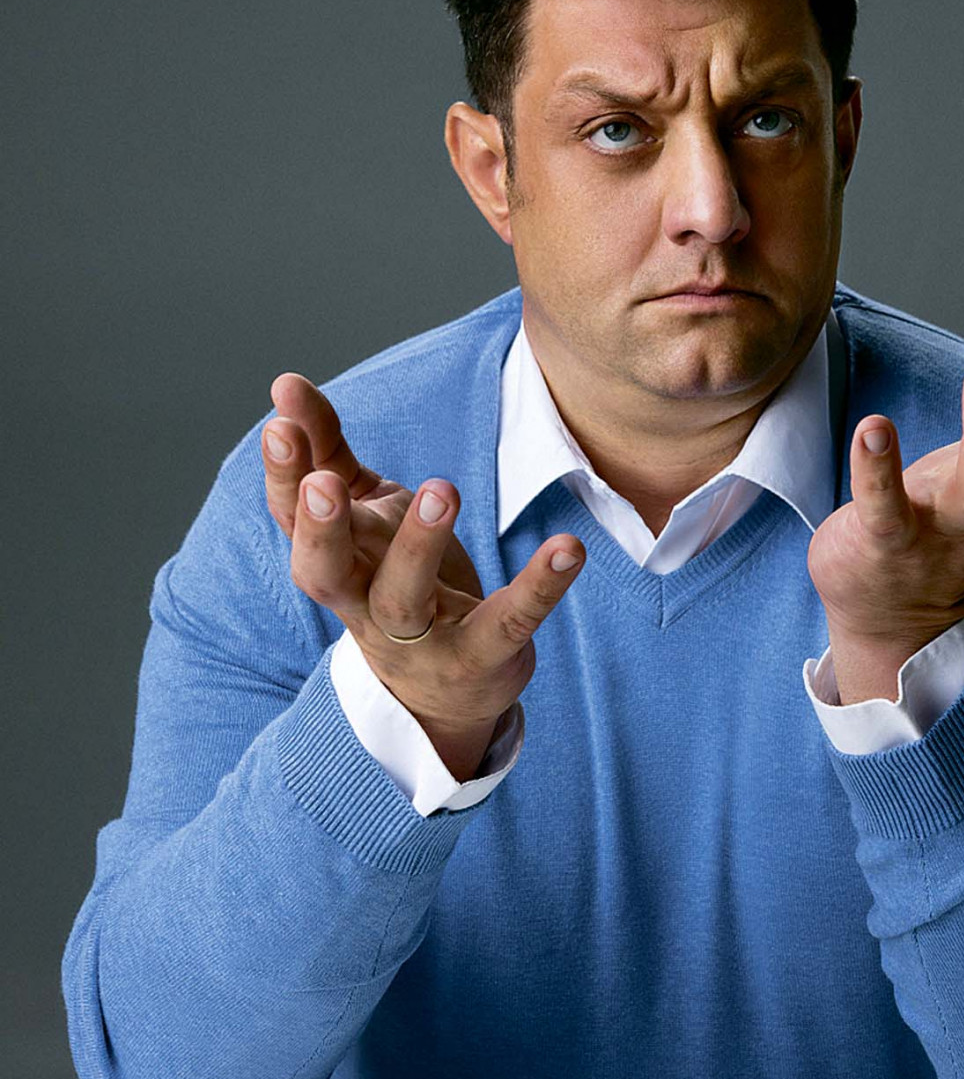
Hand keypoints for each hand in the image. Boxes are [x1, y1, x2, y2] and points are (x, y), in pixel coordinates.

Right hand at [261, 373, 585, 779]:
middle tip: (323, 483)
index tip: (280, 424)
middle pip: (324, 574)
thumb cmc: (392, 581)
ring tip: (444, 489)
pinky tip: (567, 548)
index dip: (282, 477)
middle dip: (321, 529)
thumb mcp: (363, 518)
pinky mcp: (482, 656)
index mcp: (336, 562)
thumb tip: (285, 383)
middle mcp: (364, 604)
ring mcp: (420, 638)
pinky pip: (509, 622)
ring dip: (420, 545)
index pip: (292, 521)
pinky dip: (538, 587)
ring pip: (405, 598)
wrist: (442, 695)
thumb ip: (329, 451)